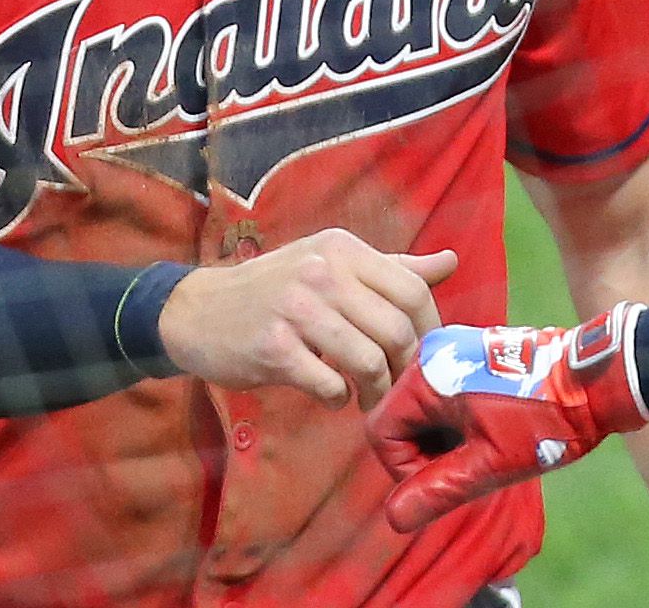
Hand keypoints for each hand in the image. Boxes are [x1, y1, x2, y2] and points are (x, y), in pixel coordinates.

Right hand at [157, 227, 455, 407]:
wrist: (197, 311)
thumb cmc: (276, 290)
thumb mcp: (332, 266)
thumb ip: (392, 269)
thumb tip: (451, 262)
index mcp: (343, 249)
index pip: (412, 290)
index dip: (428, 330)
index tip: (423, 356)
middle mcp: (322, 272)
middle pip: (395, 330)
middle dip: (405, 369)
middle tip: (398, 387)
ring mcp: (295, 308)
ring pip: (368, 361)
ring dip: (375, 391)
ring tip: (366, 397)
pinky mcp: (272, 347)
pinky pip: (328, 384)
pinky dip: (338, 399)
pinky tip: (330, 395)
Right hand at [366, 302, 648, 532]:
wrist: (597, 379)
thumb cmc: (544, 419)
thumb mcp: (490, 462)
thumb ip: (438, 489)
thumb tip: (394, 518)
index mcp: (428, 372)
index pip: (382, 432)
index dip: (405, 469)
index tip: (446, 482)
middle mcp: (434, 351)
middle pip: (401, 419)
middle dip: (428, 454)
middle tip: (471, 470)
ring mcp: (455, 348)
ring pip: (425, 410)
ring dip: (445, 441)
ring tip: (486, 453)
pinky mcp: (473, 352)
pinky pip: (446, 395)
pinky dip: (459, 422)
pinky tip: (492, 434)